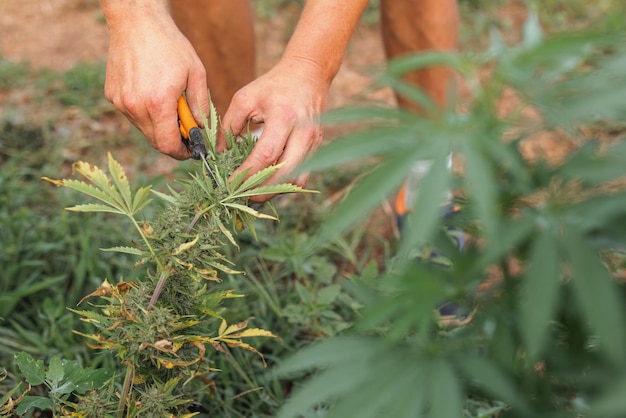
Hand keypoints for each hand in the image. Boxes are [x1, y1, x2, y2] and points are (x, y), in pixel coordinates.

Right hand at [102, 6, 208, 158]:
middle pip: (155, 141)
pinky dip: (145, 113)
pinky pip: (132, 115)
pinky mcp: (112, 96)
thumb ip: (201, 106)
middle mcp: (136, 107)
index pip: (168, 145)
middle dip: (172, 141)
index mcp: (158, 104)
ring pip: (143, 129)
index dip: (182, 153)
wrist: (136, 22)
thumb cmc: (170, 45)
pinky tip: (153, 93)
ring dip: (158, 126)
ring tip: (169, 105)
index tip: (191, 150)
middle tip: (186, 131)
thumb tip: (203, 129)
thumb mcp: (196, 74)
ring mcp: (121, 102)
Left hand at [219, 57, 328, 202]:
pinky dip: (285, 183)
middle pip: (284, 173)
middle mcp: (303, 132)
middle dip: (261, 190)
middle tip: (241, 196)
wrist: (309, 74)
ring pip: (296, 179)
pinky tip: (269, 182)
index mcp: (284, 117)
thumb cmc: (274, 85)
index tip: (229, 183)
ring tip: (254, 192)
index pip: (266, 155)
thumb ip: (229, 126)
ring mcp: (314, 142)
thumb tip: (219, 154)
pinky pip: (302, 174)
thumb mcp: (245, 98)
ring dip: (274, 190)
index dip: (247, 174)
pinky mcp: (317, 148)